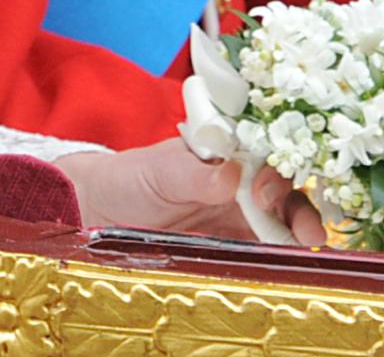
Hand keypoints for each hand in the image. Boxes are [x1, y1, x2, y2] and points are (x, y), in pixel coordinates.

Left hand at [63, 138, 324, 245]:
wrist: (104, 211)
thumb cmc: (130, 178)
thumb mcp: (156, 171)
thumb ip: (192, 172)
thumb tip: (232, 174)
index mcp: (224, 149)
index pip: (266, 152)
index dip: (276, 169)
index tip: (265, 194)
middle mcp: (239, 178)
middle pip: (282, 188)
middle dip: (300, 208)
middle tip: (308, 233)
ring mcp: (238, 211)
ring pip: (280, 219)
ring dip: (298, 232)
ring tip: (309, 250)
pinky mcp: (233, 242)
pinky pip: (264, 248)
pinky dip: (280, 255)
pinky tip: (289, 265)